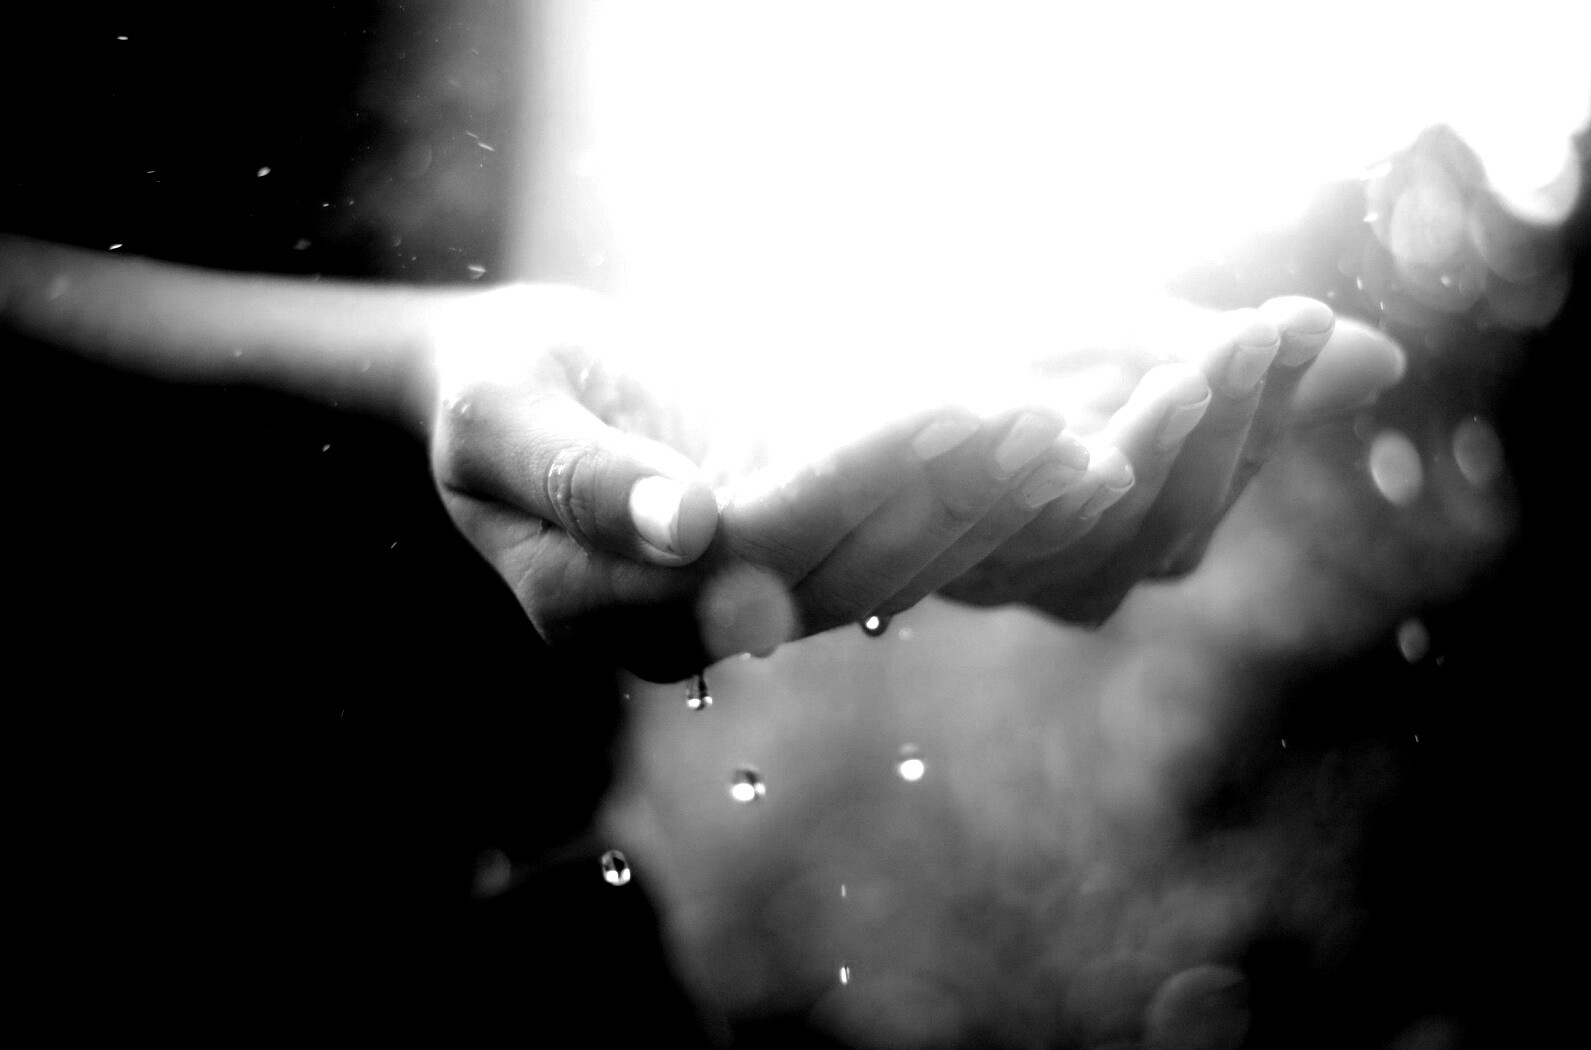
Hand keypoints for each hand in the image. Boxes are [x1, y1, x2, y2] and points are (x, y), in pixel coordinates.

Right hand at [425, 285, 1097, 679]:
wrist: (511, 396)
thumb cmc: (486, 393)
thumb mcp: (494, 420)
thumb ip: (576, 479)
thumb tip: (686, 530)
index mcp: (601, 605)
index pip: (759, 544)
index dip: (864, 479)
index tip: (959, 411)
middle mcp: (684, 626)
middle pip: (842, 568)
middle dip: (955, 497)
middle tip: (1059, 428)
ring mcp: (740, 604)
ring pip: (883, 571)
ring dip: (986, 511)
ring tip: (1078, 444)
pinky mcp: (787, 568)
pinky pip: (888, 552)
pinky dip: (968, 507)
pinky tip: (1046, 457)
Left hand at [937, 297, 1406, 622]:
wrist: (884, 400)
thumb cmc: (1031, 369)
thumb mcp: (1150, 349)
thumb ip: (1249, 368)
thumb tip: (1388, 359)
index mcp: (1155, 525)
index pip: (1227, 470)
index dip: (1270, 401)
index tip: (1300, 320)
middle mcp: (1090, 567)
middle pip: (1174, 513)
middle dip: (1221, 419)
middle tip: (1251, 332)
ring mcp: (1010, 566)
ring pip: (1095, 527)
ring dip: (1144, 447)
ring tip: (1180, 370)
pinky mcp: (930, 550)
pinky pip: (981, 526)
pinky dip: (1010, 472)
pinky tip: (1032, 417)